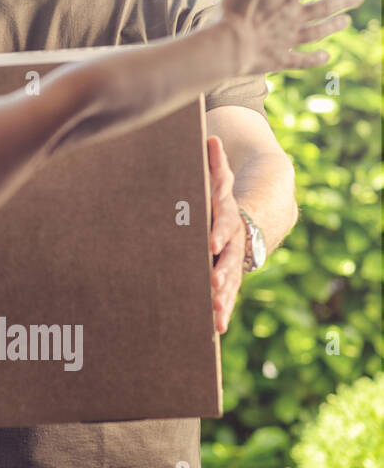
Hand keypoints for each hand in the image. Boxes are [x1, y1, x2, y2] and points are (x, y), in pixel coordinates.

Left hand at [206, 136, 244, 333]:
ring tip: (214, 316)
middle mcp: (234, 242)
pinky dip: (222, 311)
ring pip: (230, 281)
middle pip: (230, 258)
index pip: (225, 224)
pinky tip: (215, 329)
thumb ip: (215, 163)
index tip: (211, 243)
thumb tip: (210, 138)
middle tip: (213, 287)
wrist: (257, 215)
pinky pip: (227, 295)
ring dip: (222, 298)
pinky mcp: (230, 275)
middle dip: (222, 272)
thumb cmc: (223, 197)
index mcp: (228, 217)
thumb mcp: (220, 180)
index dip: (219, 232)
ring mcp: (234, 261)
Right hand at [219, 0, 362, 75]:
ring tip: (346, 22)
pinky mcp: (278, 60)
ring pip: (316, 32)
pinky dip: (315, 59)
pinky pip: (301, 60)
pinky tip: (326, 58)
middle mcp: (293, 18)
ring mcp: (287, 40)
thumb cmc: (236, 9)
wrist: (228, 45)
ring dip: (332, 26)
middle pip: (323, 7)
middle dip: (342, 0)